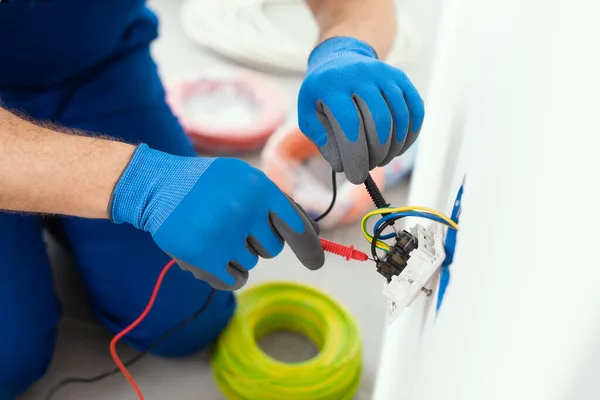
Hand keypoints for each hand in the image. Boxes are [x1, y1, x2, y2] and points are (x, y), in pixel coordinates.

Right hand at [109, 144, 323, 289]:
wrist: (157, 187)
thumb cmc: (208, 185)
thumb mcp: (244, 178)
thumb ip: (278, 202)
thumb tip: (315, 233)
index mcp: (260, 187)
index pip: (296, 225)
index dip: (309, 247)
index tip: (317, 263)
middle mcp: (245, 209)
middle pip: (273, 248)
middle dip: (257, 241)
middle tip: (231, 225)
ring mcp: (224, 234)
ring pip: (251, 264)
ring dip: (236, 255)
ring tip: (213, 233)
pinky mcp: (204, 257)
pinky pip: (235, 280)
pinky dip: (226, 273)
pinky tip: (210, 255)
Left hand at [298, 36, 424, 183]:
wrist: (339, 60)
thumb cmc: (322, 94)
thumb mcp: (309, 113)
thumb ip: (321, 139)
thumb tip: (342, 164)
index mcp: (332, 84)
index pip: (349, 123)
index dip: (355, 155)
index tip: (356, 177)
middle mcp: (360, 73)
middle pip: (379, 120)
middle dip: (377, 152)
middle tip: (369, 167)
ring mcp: (384, 73)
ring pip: (400, 116)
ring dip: (394, 146)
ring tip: (381, 160)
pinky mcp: (401, 78)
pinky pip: (415, 109)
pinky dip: (410, 134)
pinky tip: (399, 149)